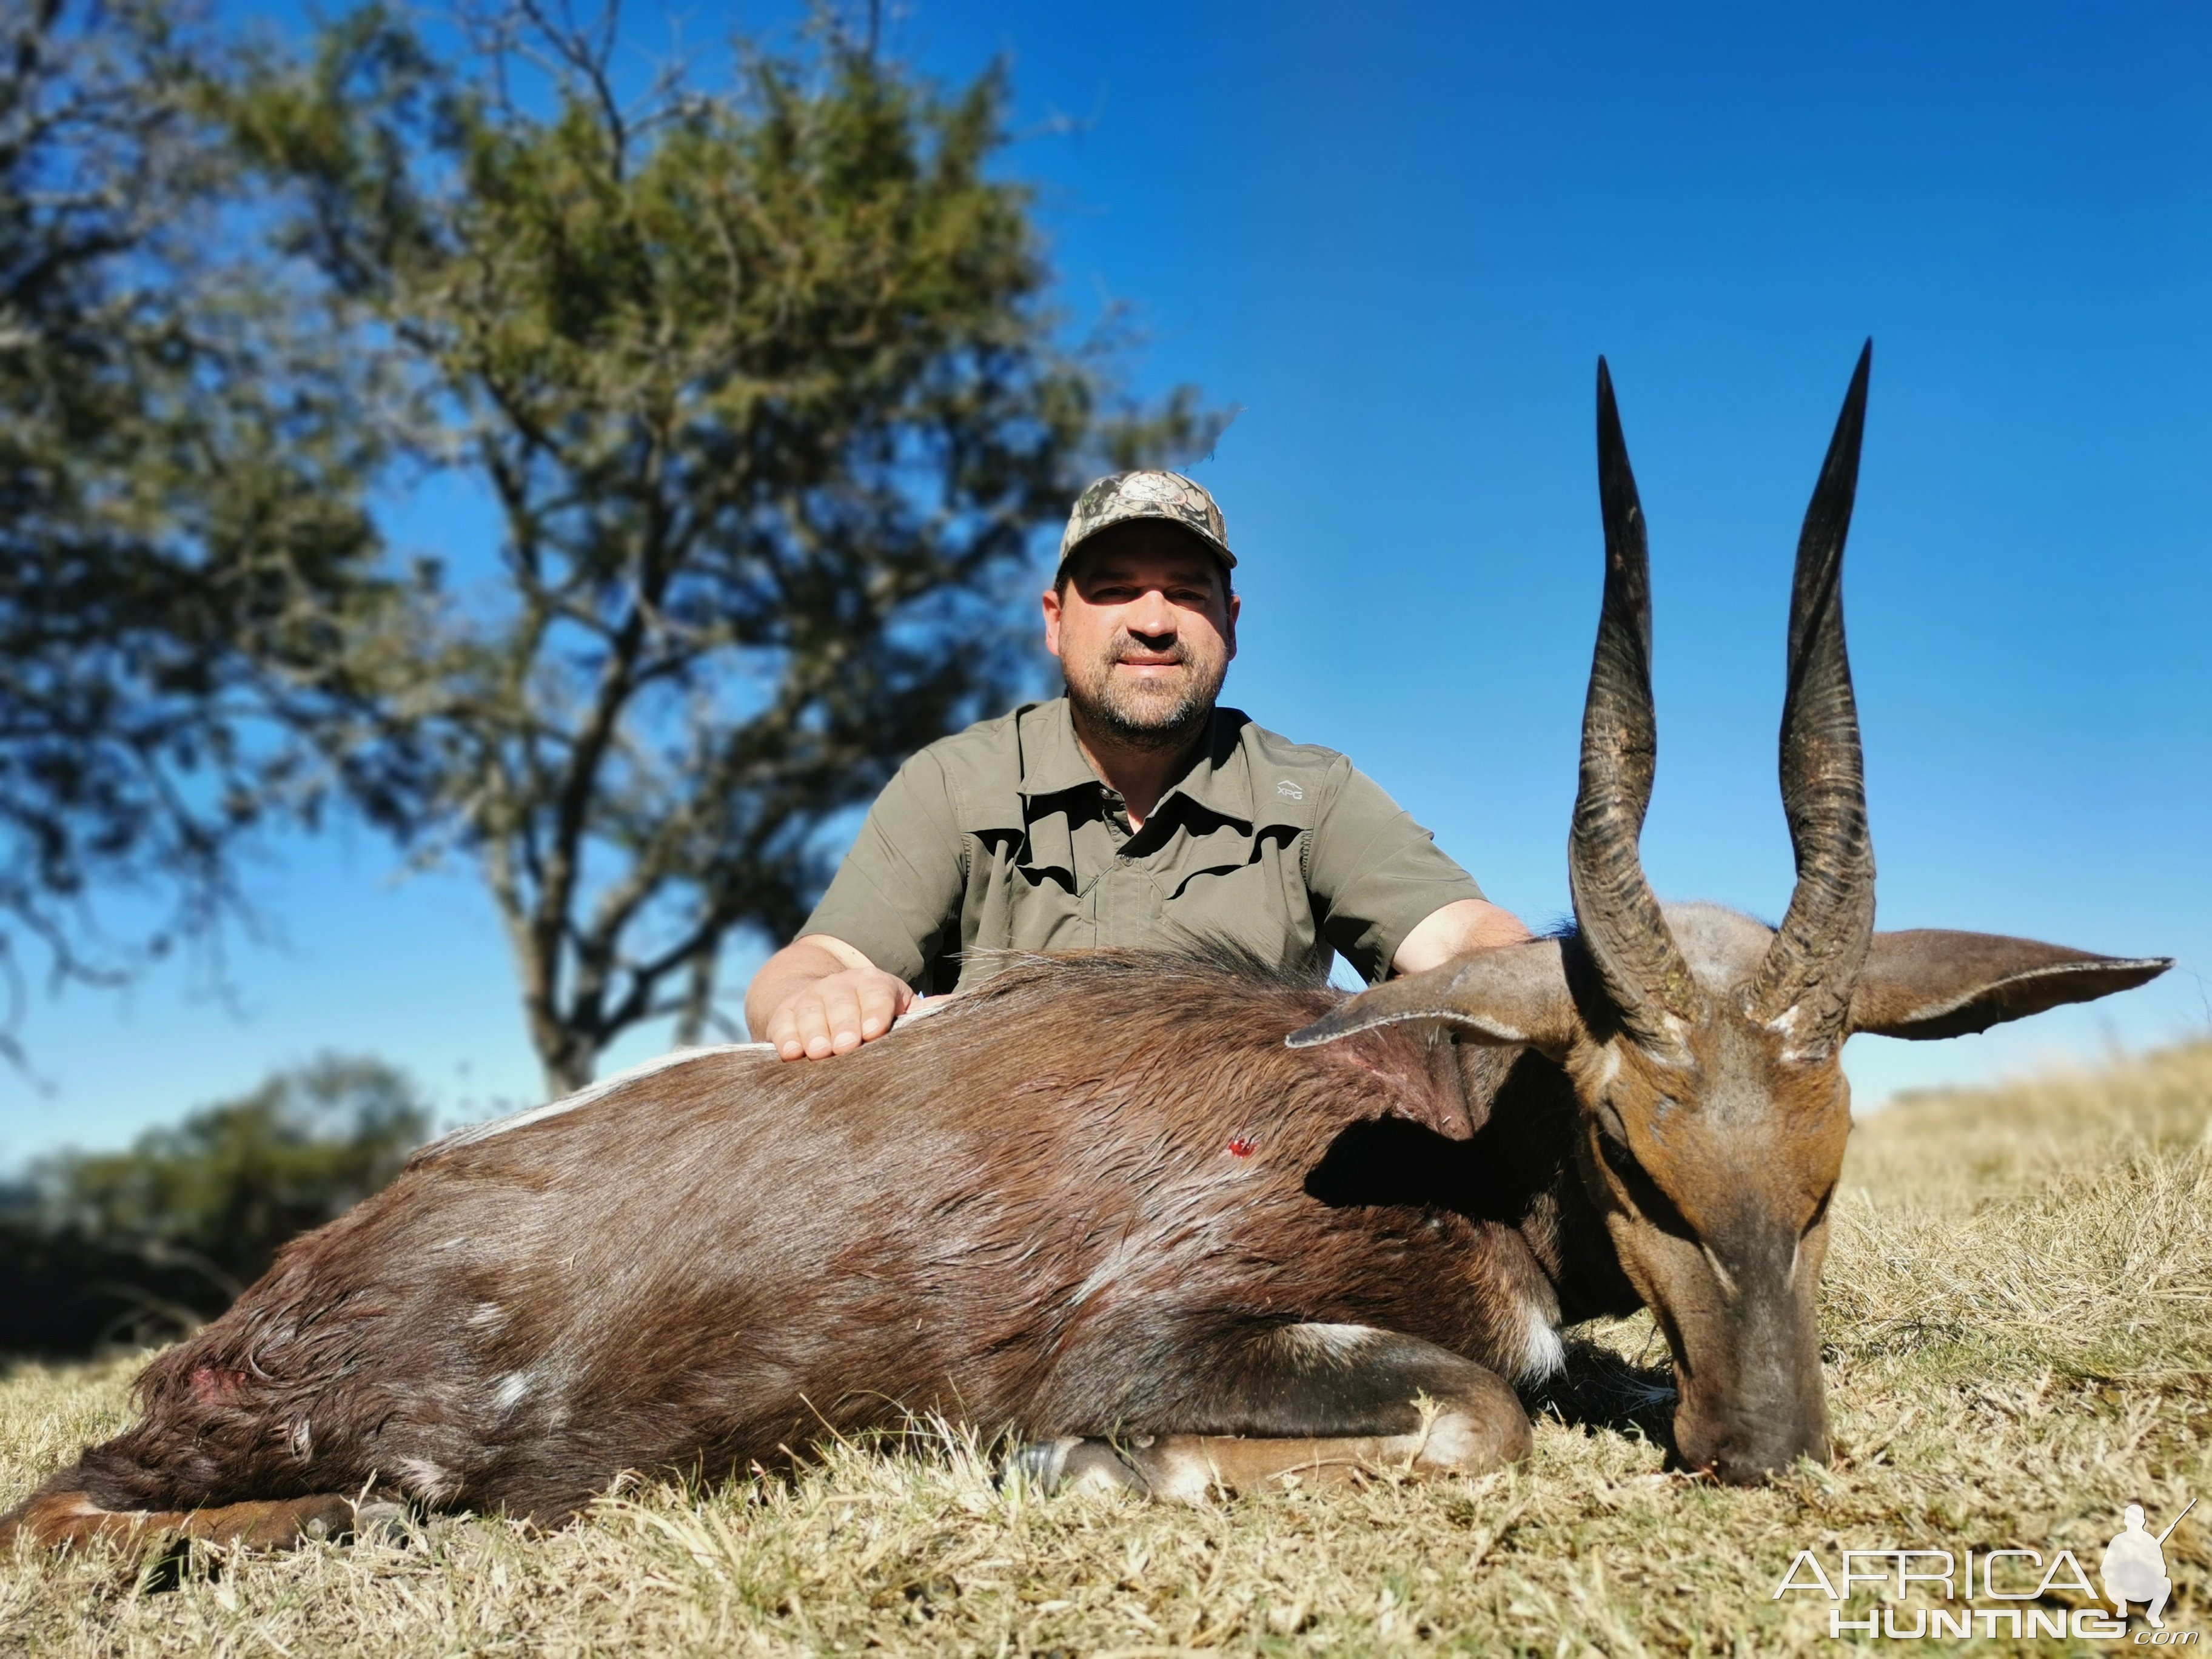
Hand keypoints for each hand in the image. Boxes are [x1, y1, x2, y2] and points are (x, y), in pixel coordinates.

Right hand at [763, 963, 915, 1060]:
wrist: (819, 997)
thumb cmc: (870, 1013)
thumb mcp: (896, 1008)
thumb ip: (923, 1013)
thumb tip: (964, 1008)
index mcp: (874, 984)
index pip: (877, 993)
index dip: (875, 1011)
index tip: (875, 1031)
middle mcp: (841, 987)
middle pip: (841, 1002)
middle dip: (843, 1024)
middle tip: (845, 1047)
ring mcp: (810, 998)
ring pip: (810, 1011)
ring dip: (813, 1032)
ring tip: (817, 1053)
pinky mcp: (784, 1013)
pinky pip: (782, 1023)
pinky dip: (784, 1037)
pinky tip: (789, 1052)